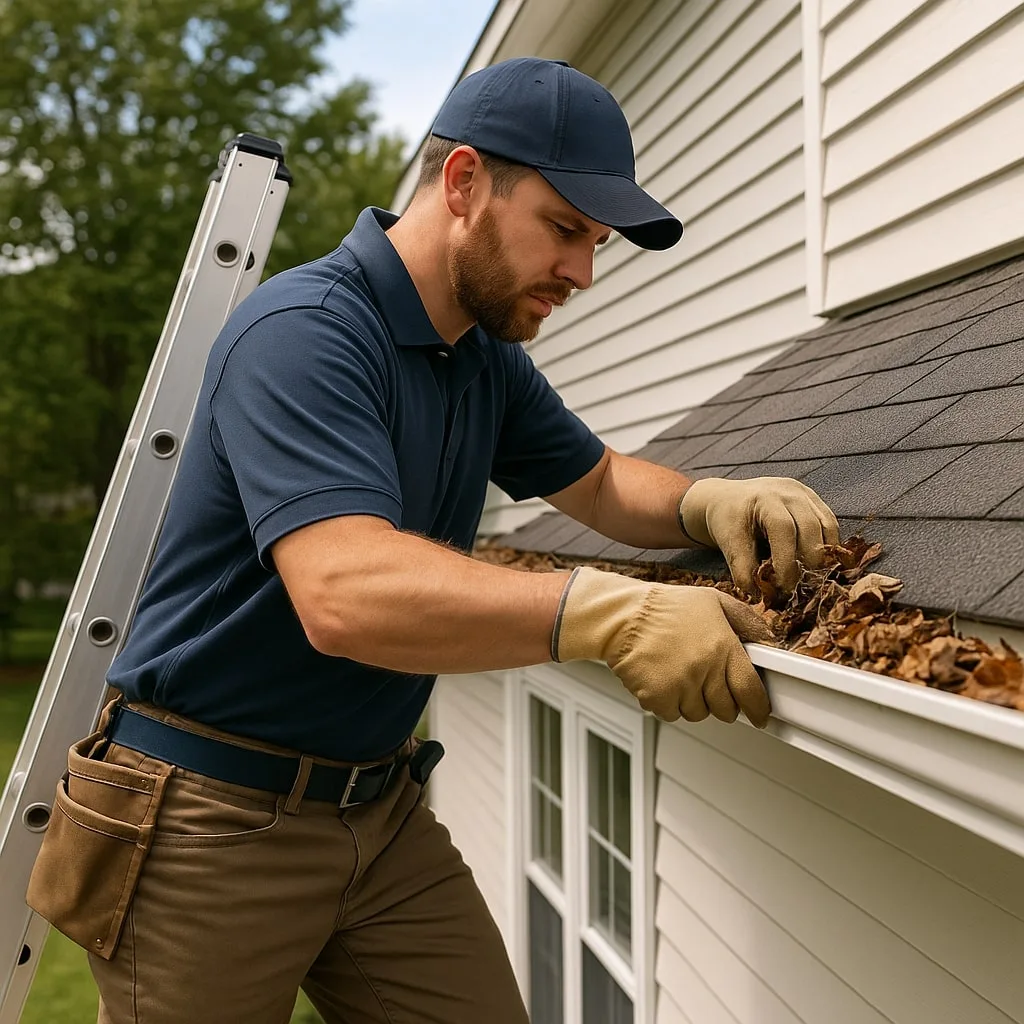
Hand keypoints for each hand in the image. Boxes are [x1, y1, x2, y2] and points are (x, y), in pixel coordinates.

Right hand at [553, 567, 774, 727]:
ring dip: (694, 702)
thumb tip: (769, 639)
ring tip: (681, 675)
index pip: (751, 691)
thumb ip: (746, 620)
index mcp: (723, 646)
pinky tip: (664, 680)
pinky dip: (669, 704)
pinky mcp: (657, 697)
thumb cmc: (665, 608)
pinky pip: (672, 715)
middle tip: (710, 683)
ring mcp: (680, 685)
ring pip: (699, 714)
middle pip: (726, 709)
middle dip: (723, 701)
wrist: (622, 616)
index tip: (759, 715)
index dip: (758, 709)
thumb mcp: (713, 601)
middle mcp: (704, 668)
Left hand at [679, 477, 839, 592]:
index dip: (787, 560)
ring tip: (809, 577)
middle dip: (808, 561)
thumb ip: (743, 570)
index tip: (783, 586)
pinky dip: (828, 547)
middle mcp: (789, 492)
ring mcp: (805, 494)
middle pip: (810, 527)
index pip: (783, 529)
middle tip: (799, 586)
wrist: (729, 499)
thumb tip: (761, 597)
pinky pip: (831, 525)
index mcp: (764, 498)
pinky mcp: (816, 501)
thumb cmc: (728, 522)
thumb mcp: (729, 544)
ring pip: (827, 527)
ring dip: (822, 556)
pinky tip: (817, 565)